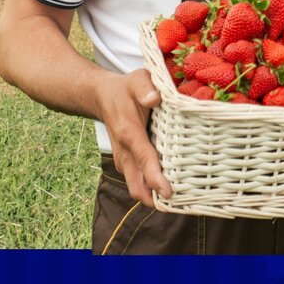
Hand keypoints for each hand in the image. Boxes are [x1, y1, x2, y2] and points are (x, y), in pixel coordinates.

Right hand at [98, 68, 172, 206]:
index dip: (156, 179)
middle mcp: (124, 152)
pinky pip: (137, 181)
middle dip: (156, 199)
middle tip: (181, 204)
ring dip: (153, 196)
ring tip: (180, 201)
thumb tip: (155, 98)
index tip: (169, 193)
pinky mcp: (126, 163)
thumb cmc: (125, 88)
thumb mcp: (137, 80)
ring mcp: (123, 160)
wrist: (102, 96)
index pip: (144, 160)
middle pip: (137, 187)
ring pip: (136, 188)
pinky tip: (169, 186)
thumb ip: (145, 87)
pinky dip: (150, 188)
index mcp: (129, 133)